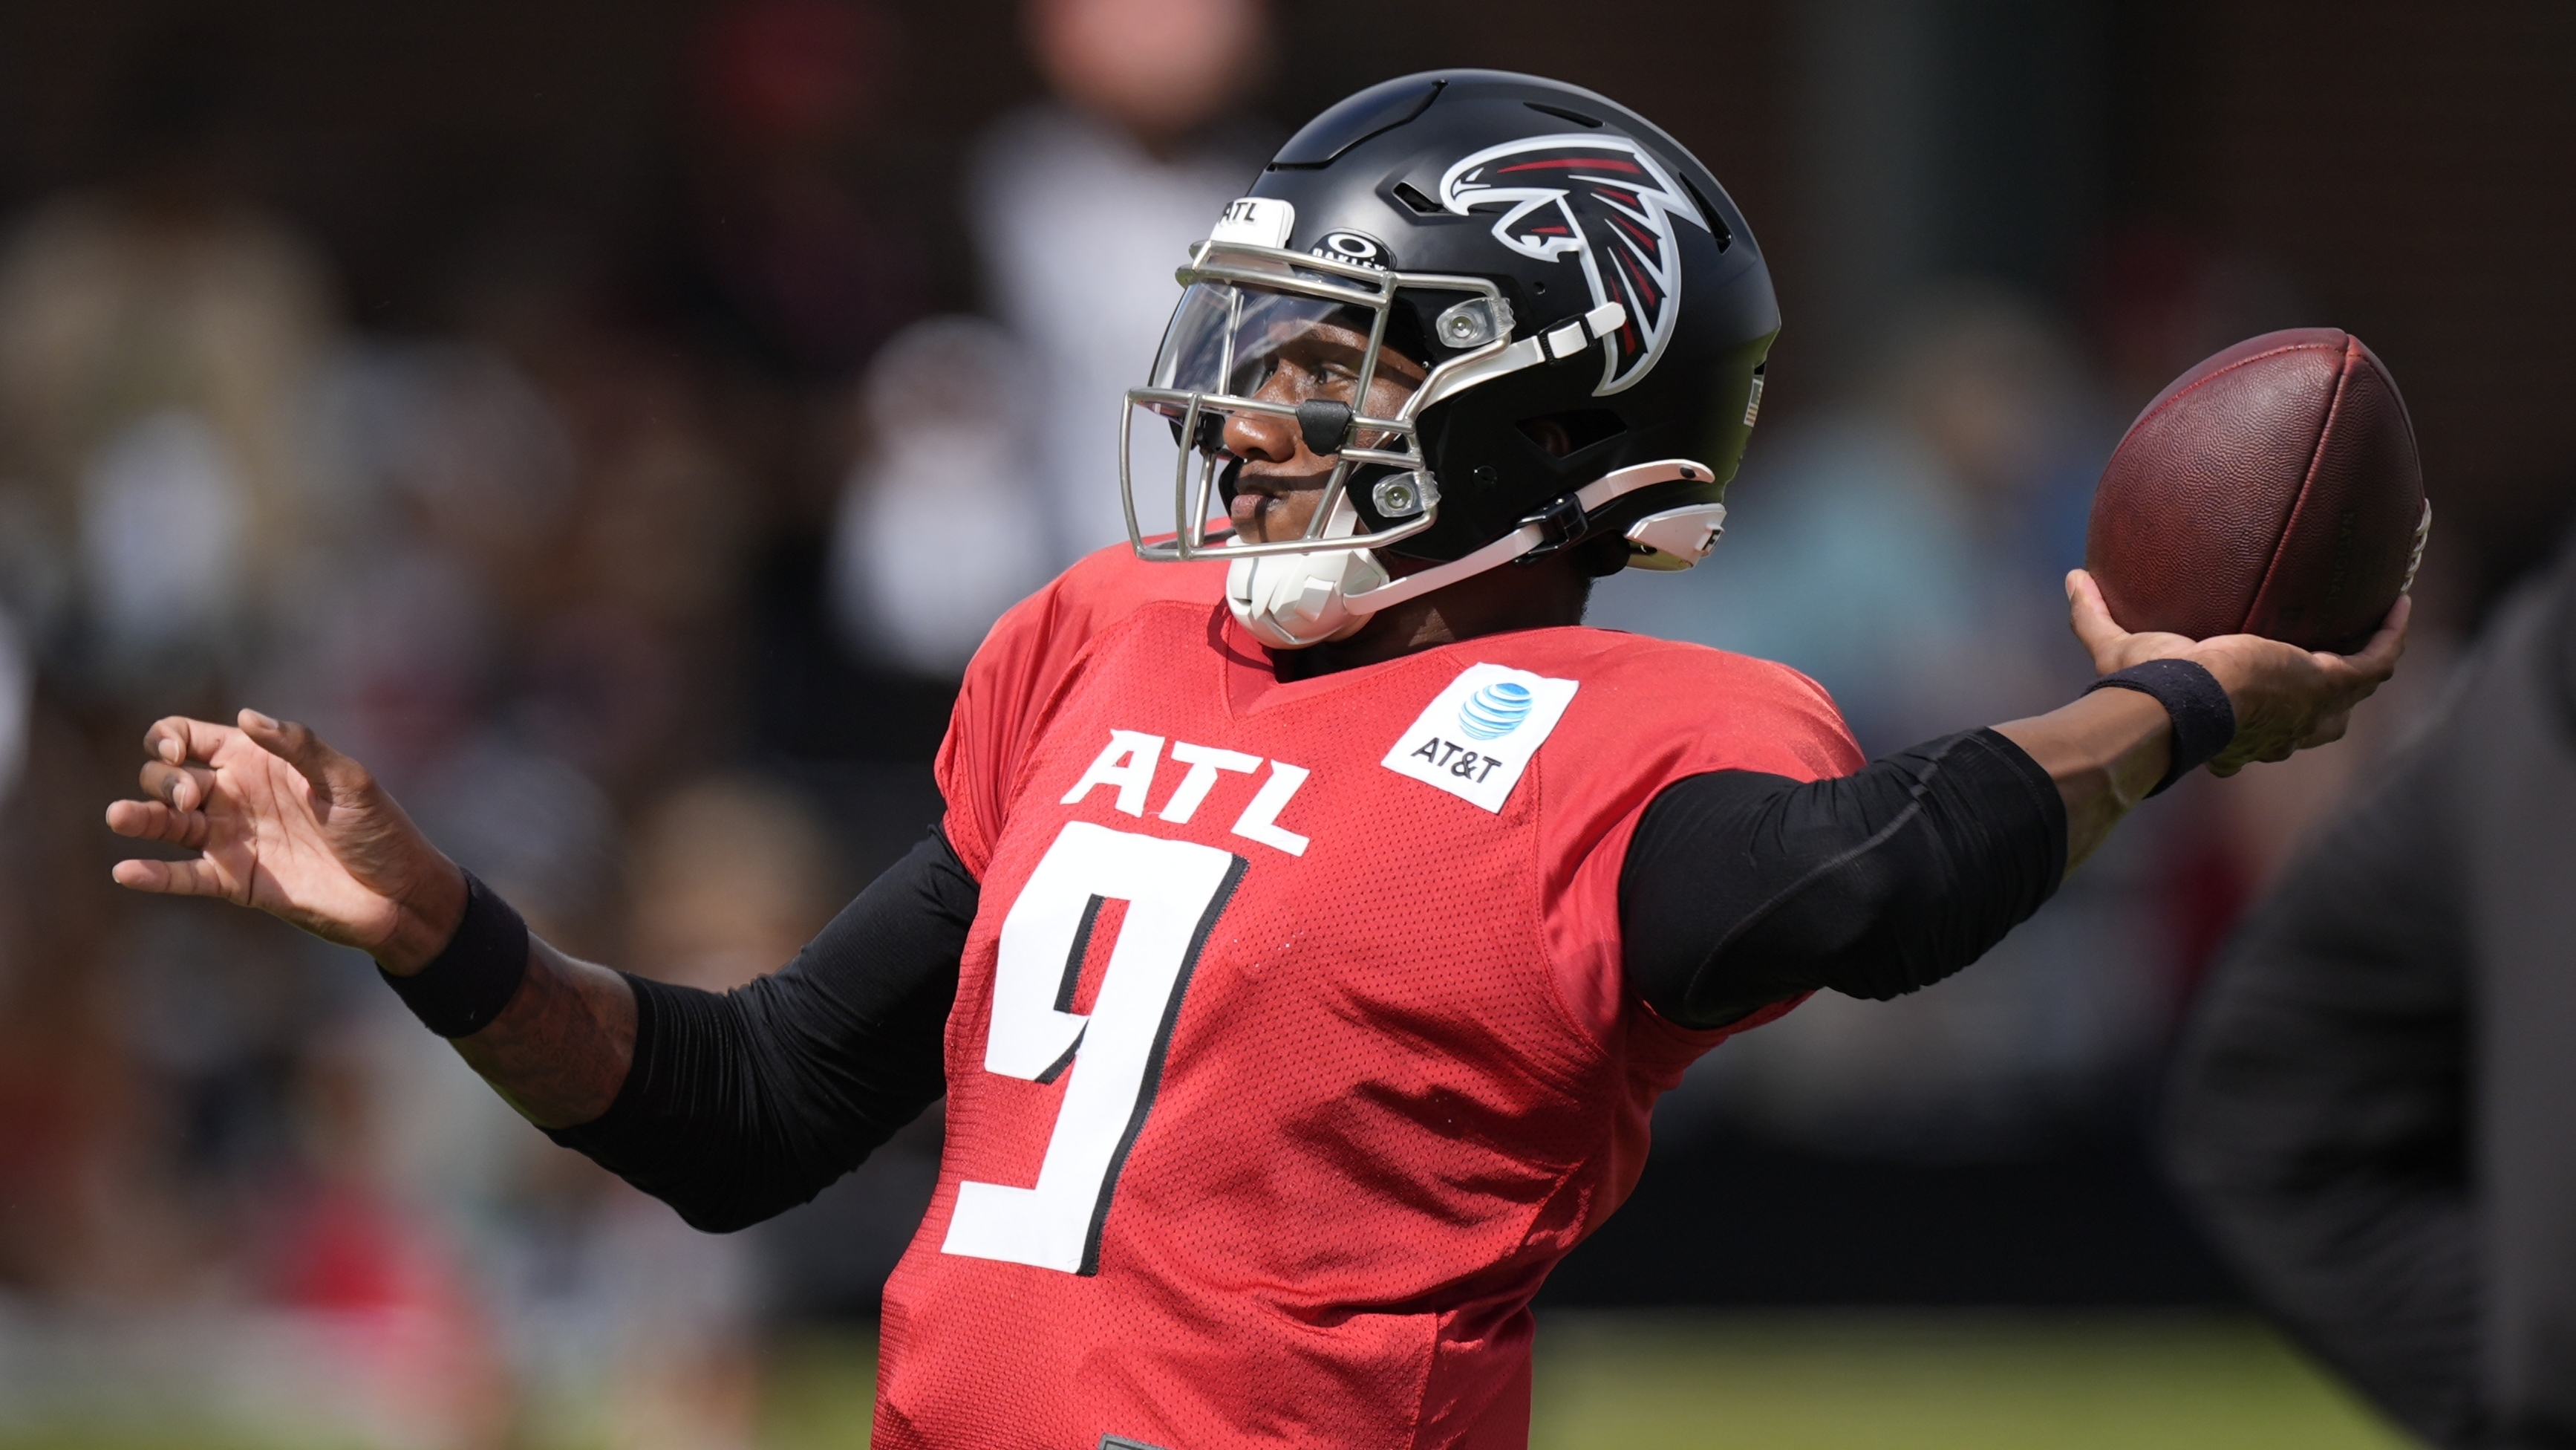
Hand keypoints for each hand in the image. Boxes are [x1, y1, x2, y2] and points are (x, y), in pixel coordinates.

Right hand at [104, 710, 467, 971]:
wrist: (399, 893)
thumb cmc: (380, 829)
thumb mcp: (349, 781)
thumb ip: (300, 747)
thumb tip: (248, 717)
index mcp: (258, 762)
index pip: (191, 738)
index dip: (171, 737)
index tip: (179, 751)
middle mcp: (236, 797)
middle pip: (169, 779)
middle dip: (165, 781)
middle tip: (192, 797)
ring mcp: (231, 840)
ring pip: (167, 825)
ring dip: (140, 819)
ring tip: (119, 816)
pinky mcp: (235, 882)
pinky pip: (184, 876)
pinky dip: (154, 875)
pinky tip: (126, 872)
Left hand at [2066, 569, 2410, 775]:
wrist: (2182, 701)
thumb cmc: (2147, 687)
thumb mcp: (2116, 648)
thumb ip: (2092, 616)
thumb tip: (2072, 577)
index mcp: (2231, 733)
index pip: (2254, 736)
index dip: (2261, 719)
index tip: (2256, 684)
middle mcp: (2275, 732)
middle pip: (2314, 727)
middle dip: (2324, 704)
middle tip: (2328, 661)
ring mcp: (2308, 713)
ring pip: (2352, 696)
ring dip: (2367, 663)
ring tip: (2376, 627)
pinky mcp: (2329, 685)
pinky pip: (2376, 661)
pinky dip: (2389, 633)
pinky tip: (2397, 601)